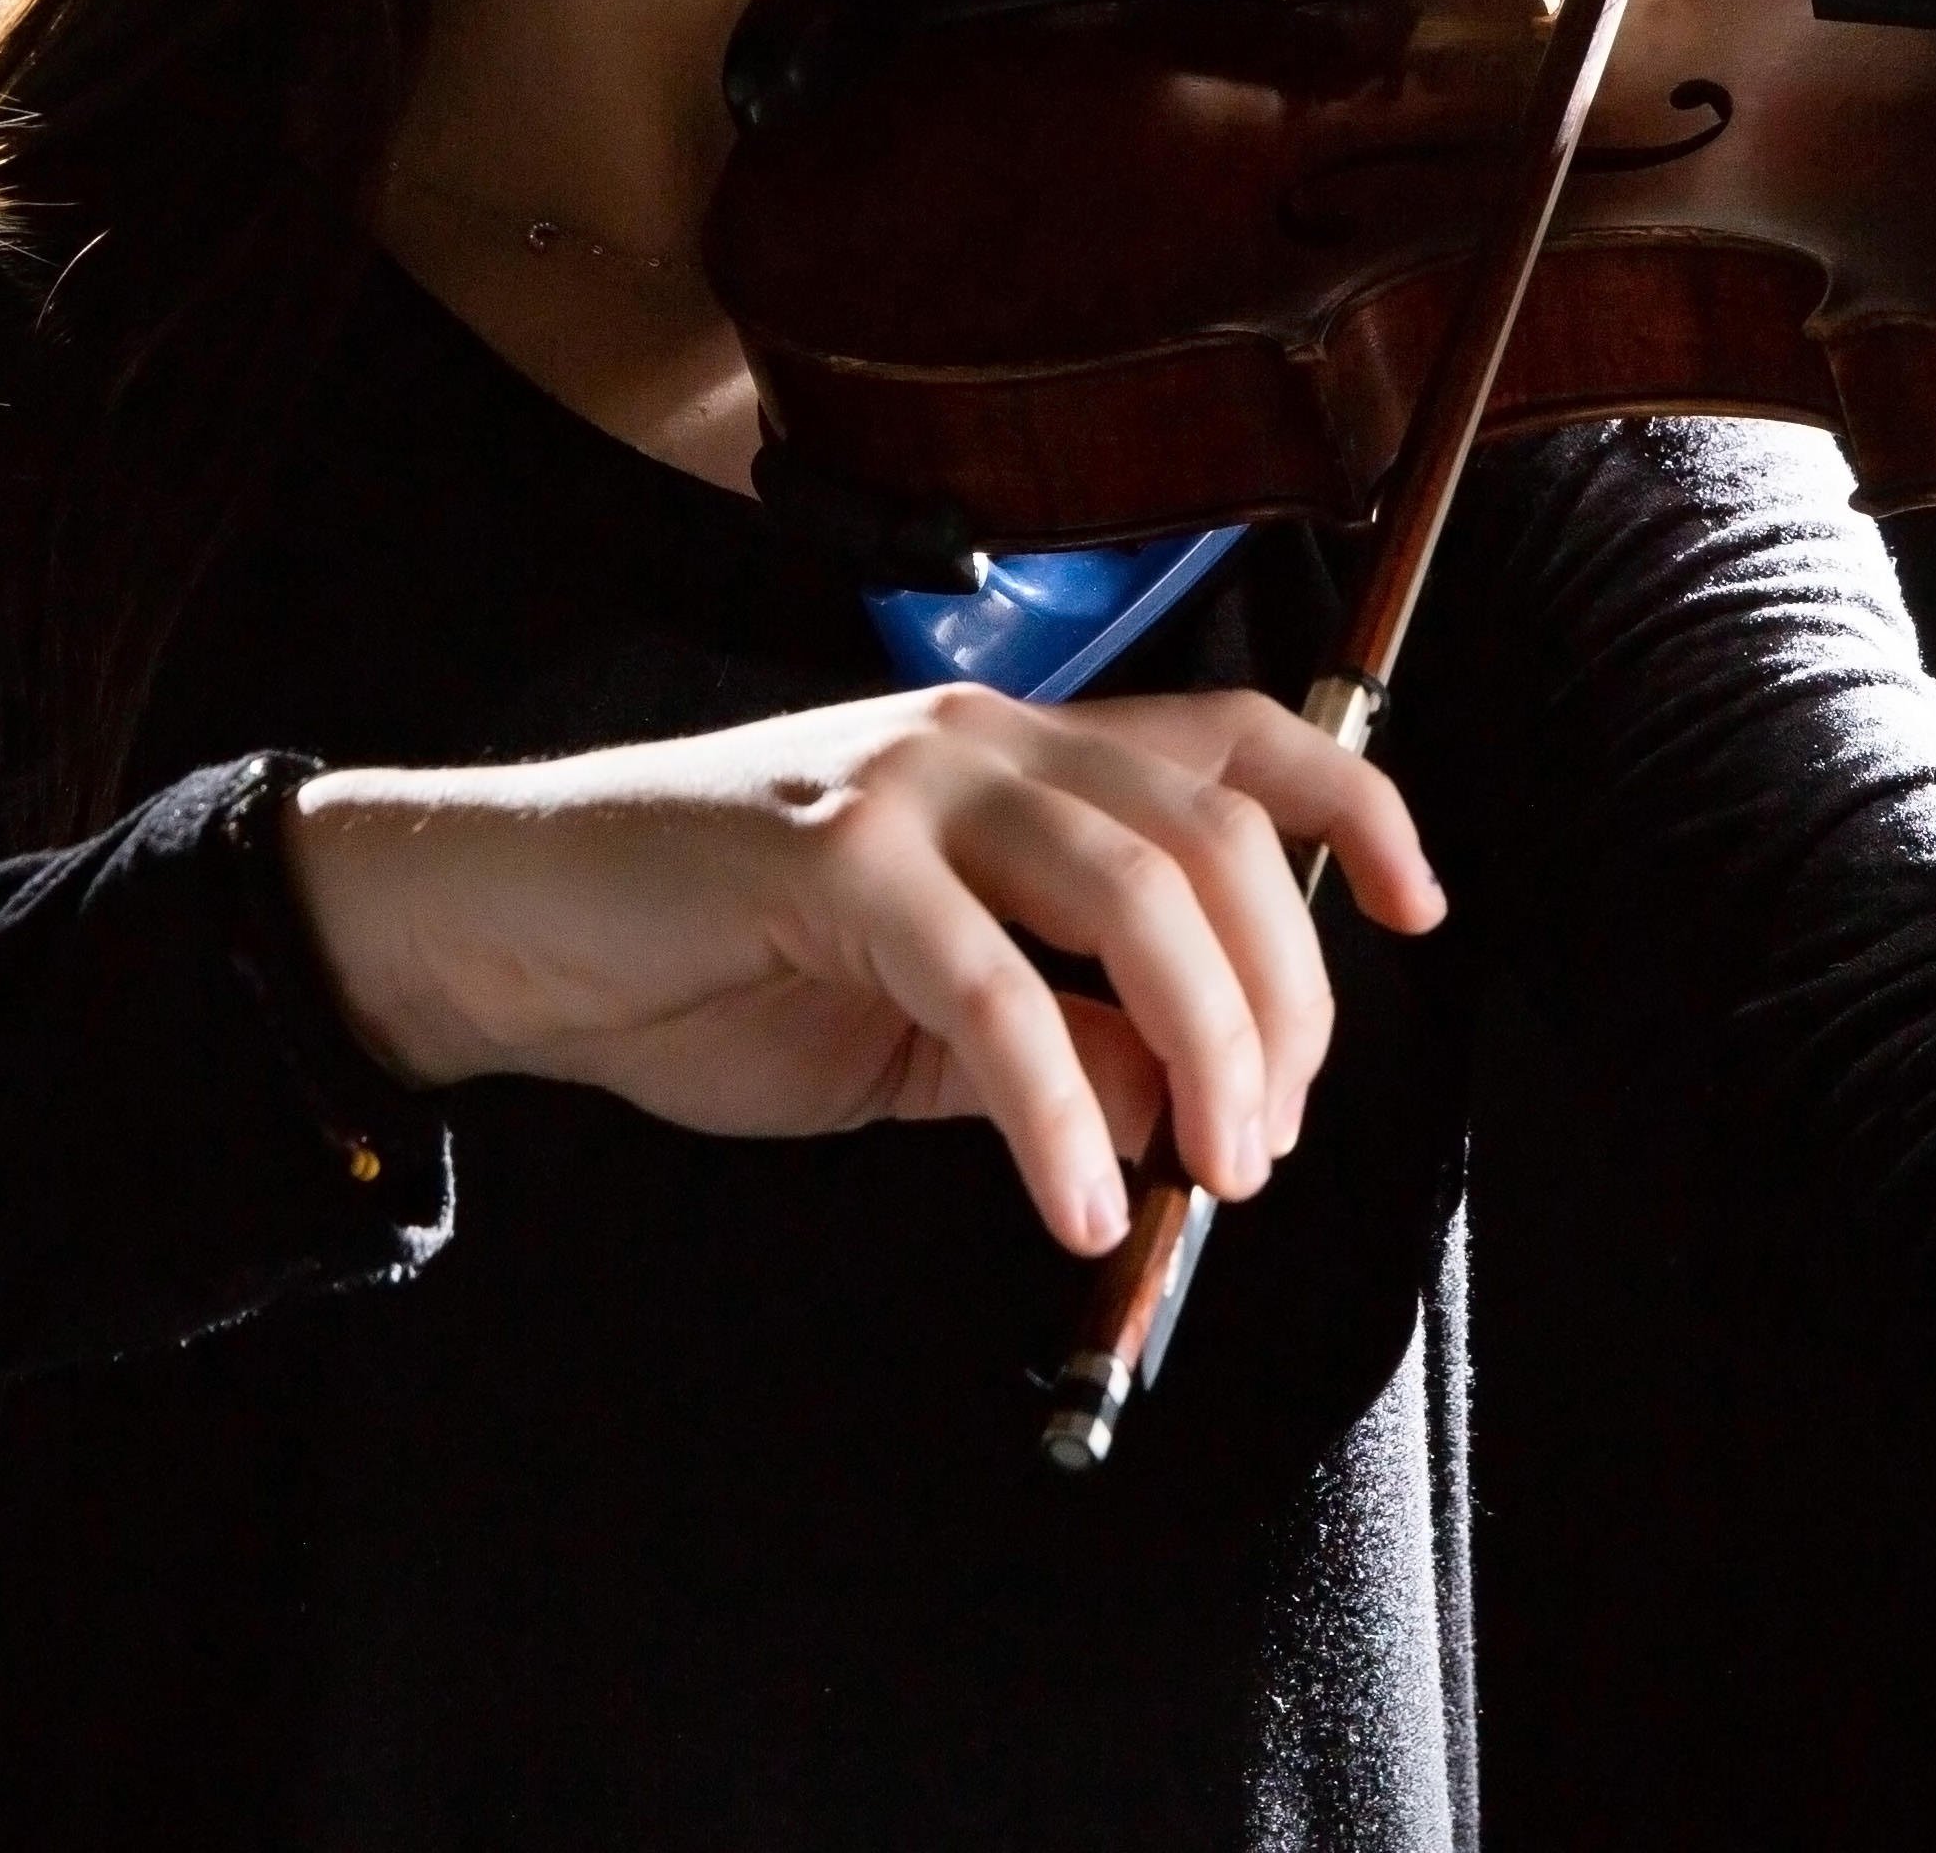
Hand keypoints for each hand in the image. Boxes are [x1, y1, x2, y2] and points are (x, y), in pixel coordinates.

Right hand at [280, 686, 1444, 1254]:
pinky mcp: (826, 860)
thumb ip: (1059, 1040)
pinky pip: (990, 987)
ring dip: (1207, 1046)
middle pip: (1216, 836)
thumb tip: (1185, 1106)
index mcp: (1022, 754)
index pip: (1240, 736)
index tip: (1418, 908)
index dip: (1356, 808)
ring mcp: (907, 785)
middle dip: (1285, 1000)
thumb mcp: (927, 1016)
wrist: (517, 927)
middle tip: (1271, 1140)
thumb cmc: (713, 957)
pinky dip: (1056, 1110)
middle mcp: (985, 738)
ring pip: (1135, 889)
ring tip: (1209, 1173)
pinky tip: (1076, 1199)